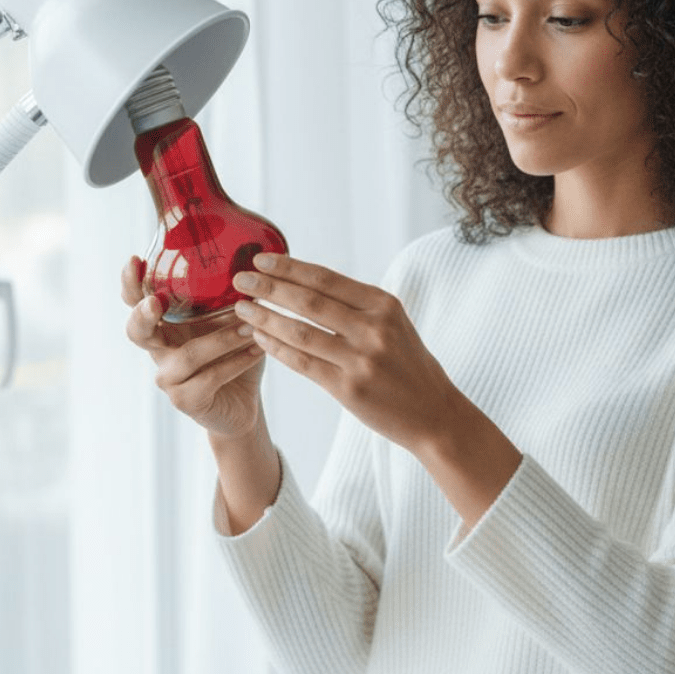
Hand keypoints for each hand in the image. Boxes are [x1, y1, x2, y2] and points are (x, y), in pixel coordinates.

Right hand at [122, 255, 266, 440]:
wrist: (243, 403)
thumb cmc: (235, 355)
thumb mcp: (234, 320)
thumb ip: (235, 296)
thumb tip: (255, 261)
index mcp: (167, 325)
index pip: (136, 301)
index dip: (131, 283)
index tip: (135, 261)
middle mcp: (161, 350)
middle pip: (137, 331)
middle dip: (144, 314)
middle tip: (156, 301)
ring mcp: (169, 378)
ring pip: (187, 356)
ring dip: (221, 339)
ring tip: (251, 328)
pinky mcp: (186, 400)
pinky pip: (209, 378)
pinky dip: (236, 362)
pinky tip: (258, 350)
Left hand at [230, 252, 469, 454]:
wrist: (434, 414)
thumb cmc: (409, 366)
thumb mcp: (394, 324)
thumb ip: (357, 305)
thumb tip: (305, 282)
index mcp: (384, 305)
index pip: (327, 279)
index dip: (290, 267)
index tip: (261, 259)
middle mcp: (374, 328)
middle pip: (309, 301)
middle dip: (270, 287)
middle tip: (240, 279)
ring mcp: (362, 359)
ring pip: (301, 332)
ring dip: (266, 318)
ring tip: (242, 309)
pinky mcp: (350, 388)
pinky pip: (303, 363)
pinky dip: (277, 349)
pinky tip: (258, 339)